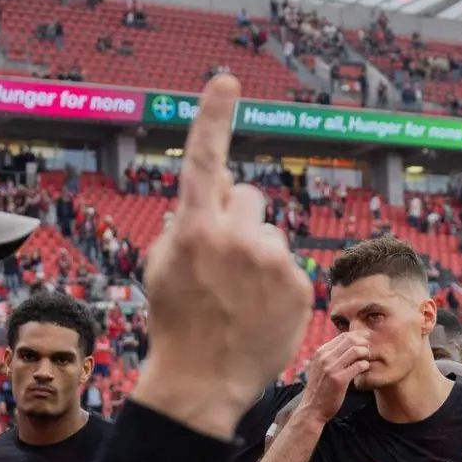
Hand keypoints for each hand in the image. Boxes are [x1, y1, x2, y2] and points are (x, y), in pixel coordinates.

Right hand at [134, 76, 311, 436]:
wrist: (202, 382)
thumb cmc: (176, 321)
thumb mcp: (163, 265)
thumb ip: (187, 220)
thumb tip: (216, 187)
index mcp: (193, 228)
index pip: (204, 159)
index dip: (214, 115)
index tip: (228, 79)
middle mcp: (234, 236)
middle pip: (248, 196)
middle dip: (238, 218)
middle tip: (224, 262)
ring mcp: (270, 260)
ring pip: (270, 234)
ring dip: (258, 254)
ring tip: (241, 298)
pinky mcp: (298, 283)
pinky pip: (288, 264)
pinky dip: (277, 283)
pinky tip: (260, 312)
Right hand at [298, 333, 370, 420]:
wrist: (312, 408)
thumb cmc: (320, 387)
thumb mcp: (321, 367)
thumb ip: (331, 355)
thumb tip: (347, 344)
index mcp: (321, 352)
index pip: (343, 336)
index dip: (357, 337)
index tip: (365, 343)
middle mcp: (325, 357)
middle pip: (351, 340)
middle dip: (364, 343)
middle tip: (369, 351)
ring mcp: (331, 368)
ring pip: (356, 350)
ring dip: (365, 354)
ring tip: (366, 361)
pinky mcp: (339, 379)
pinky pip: (358, 366)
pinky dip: (365, 366)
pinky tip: (364, 370)